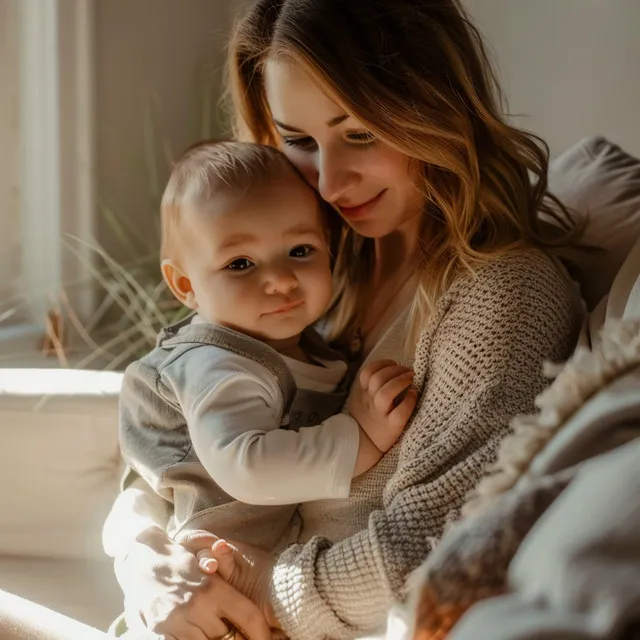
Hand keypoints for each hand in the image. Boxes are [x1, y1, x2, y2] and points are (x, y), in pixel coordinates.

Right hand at [116, 527, 270, 639]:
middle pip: (228, 637)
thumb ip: (229, 587)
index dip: (261, 634)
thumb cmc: (180, 562)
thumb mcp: (209, 566)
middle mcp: (197, 605)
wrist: (141, 559)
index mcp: (214, 587)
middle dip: (235, 637)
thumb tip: (254, 610)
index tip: (267, 639)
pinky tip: (197, 637)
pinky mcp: (160, 631)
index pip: (248, 617)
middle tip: (238, 634)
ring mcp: (177, 620)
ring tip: (215, 634)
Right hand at [349, 359, 416, 451]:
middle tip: (408, 371)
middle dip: (395, 370)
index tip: (394, 364)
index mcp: (363, 393)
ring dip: (401, 381)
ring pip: (385, 393)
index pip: (367, 372)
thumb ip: (370, 387)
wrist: (364, 446)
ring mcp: (380, 414)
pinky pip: (400, 413)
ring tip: (411, 379)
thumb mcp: (362, 400)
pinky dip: (409, 401)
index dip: (382, 364)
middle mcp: (370, 402)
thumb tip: (391, 369)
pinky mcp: (392, 427)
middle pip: (377, 379)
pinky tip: (414, 395)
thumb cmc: (368, 420)